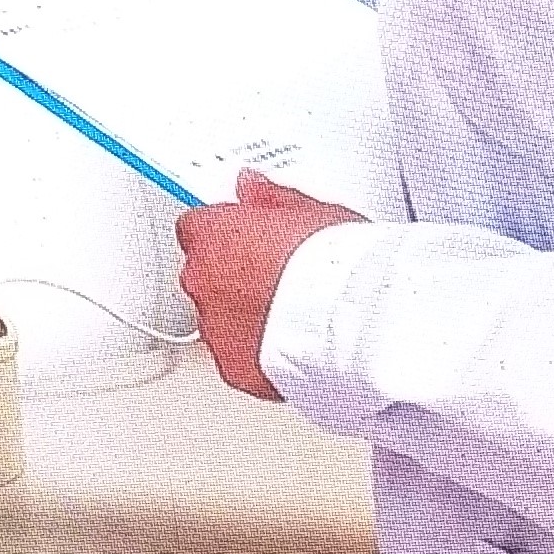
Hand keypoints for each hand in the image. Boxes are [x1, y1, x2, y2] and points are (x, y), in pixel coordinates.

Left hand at [175, 171, 365, 399]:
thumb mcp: (312, 210)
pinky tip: (292, 345)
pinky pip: (237, 358)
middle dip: (234, 277)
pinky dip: (257, 353)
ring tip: (292, 314)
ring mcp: (213, 328)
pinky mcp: (233, 368)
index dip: (227, 233)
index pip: (197, 228)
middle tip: (278, 277)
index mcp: (213, 236)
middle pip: (204, 275)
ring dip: (243, 316)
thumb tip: (250, 185)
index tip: (249, 237)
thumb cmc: (338, 265)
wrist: (356, 321)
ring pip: (217, 319)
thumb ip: (270, 197)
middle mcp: (201, 283)